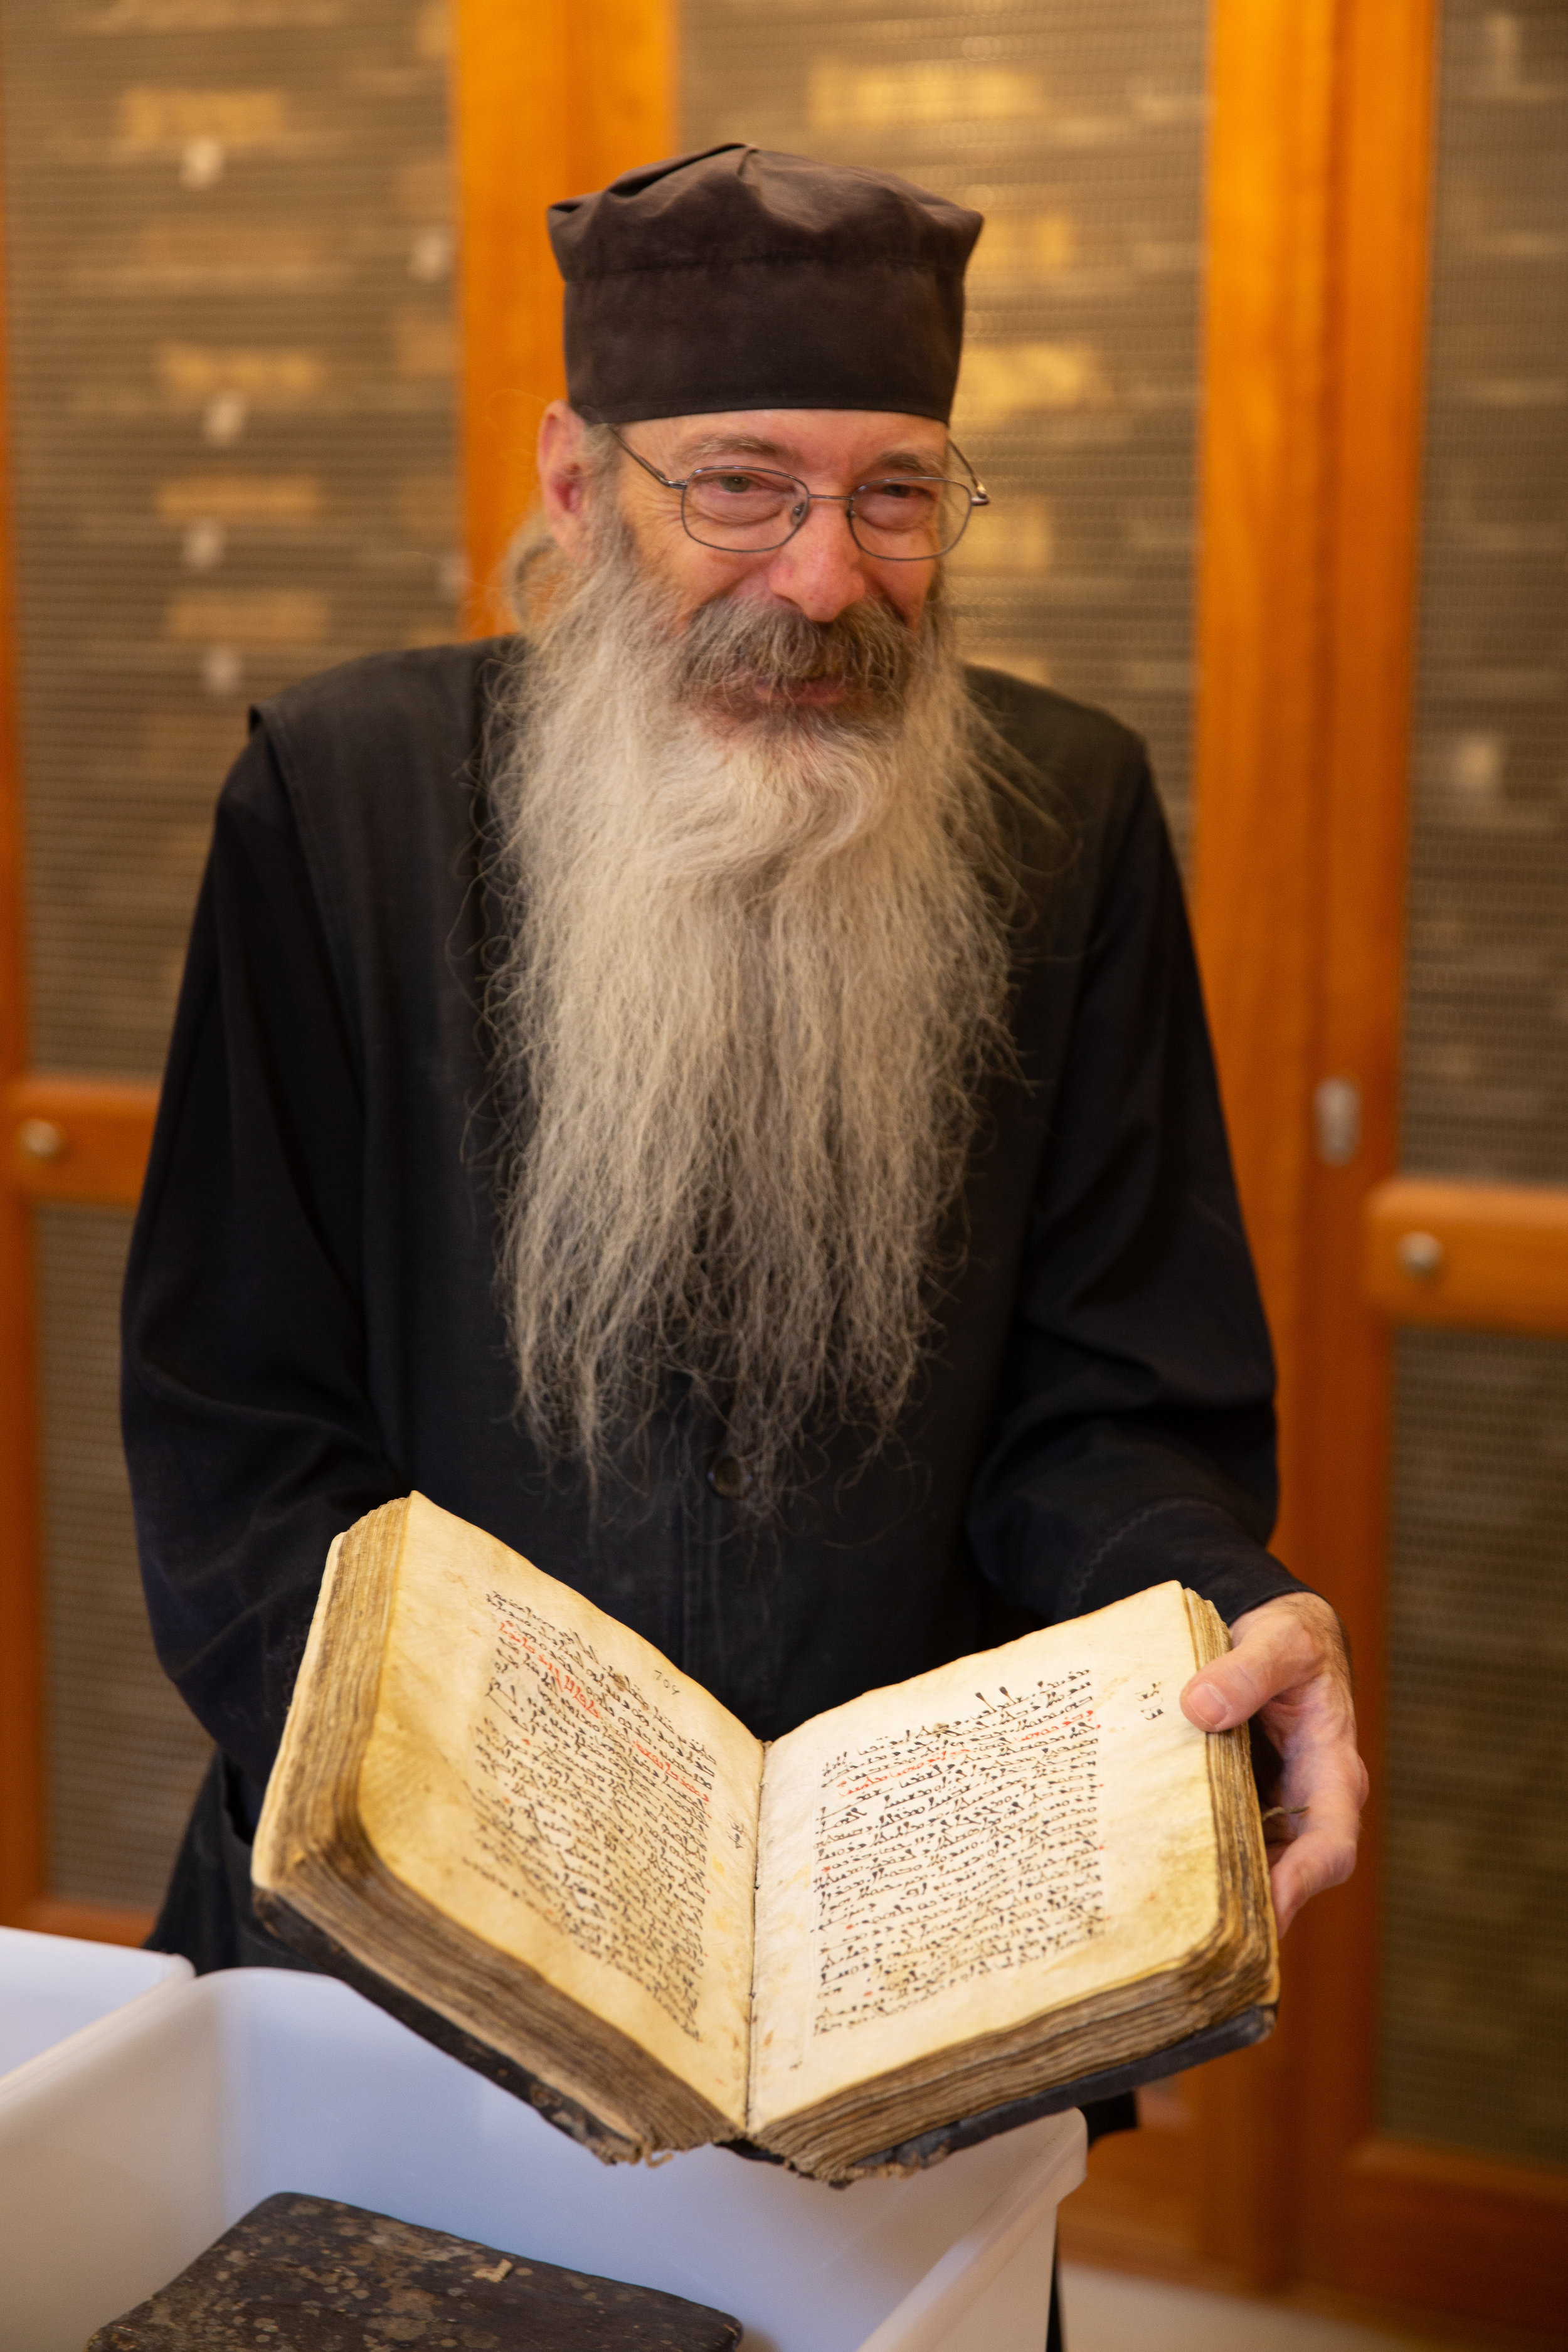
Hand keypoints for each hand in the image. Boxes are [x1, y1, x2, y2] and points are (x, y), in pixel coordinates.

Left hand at [1179, 1591, 1367, 1934]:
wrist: (1277, 1638)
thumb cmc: (1292, 1642)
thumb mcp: (1278, 1643)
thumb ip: (1246, 1671)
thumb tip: (1200, 1708)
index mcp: (1333, 1772)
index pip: (1330, 1844)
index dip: (1300, 1882)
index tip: (1265, 1909)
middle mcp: (1308, 1804)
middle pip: (1287, 1875)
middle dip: (1249, 1909)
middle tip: (1198, 1939)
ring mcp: (1273, 1810)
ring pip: (1251, 1867)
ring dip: (1217, 1893)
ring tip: (1164, 1923)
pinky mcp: (1240, 1805)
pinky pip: (1221, 1842)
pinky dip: (1194, 1857)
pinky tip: (1150, 1870)